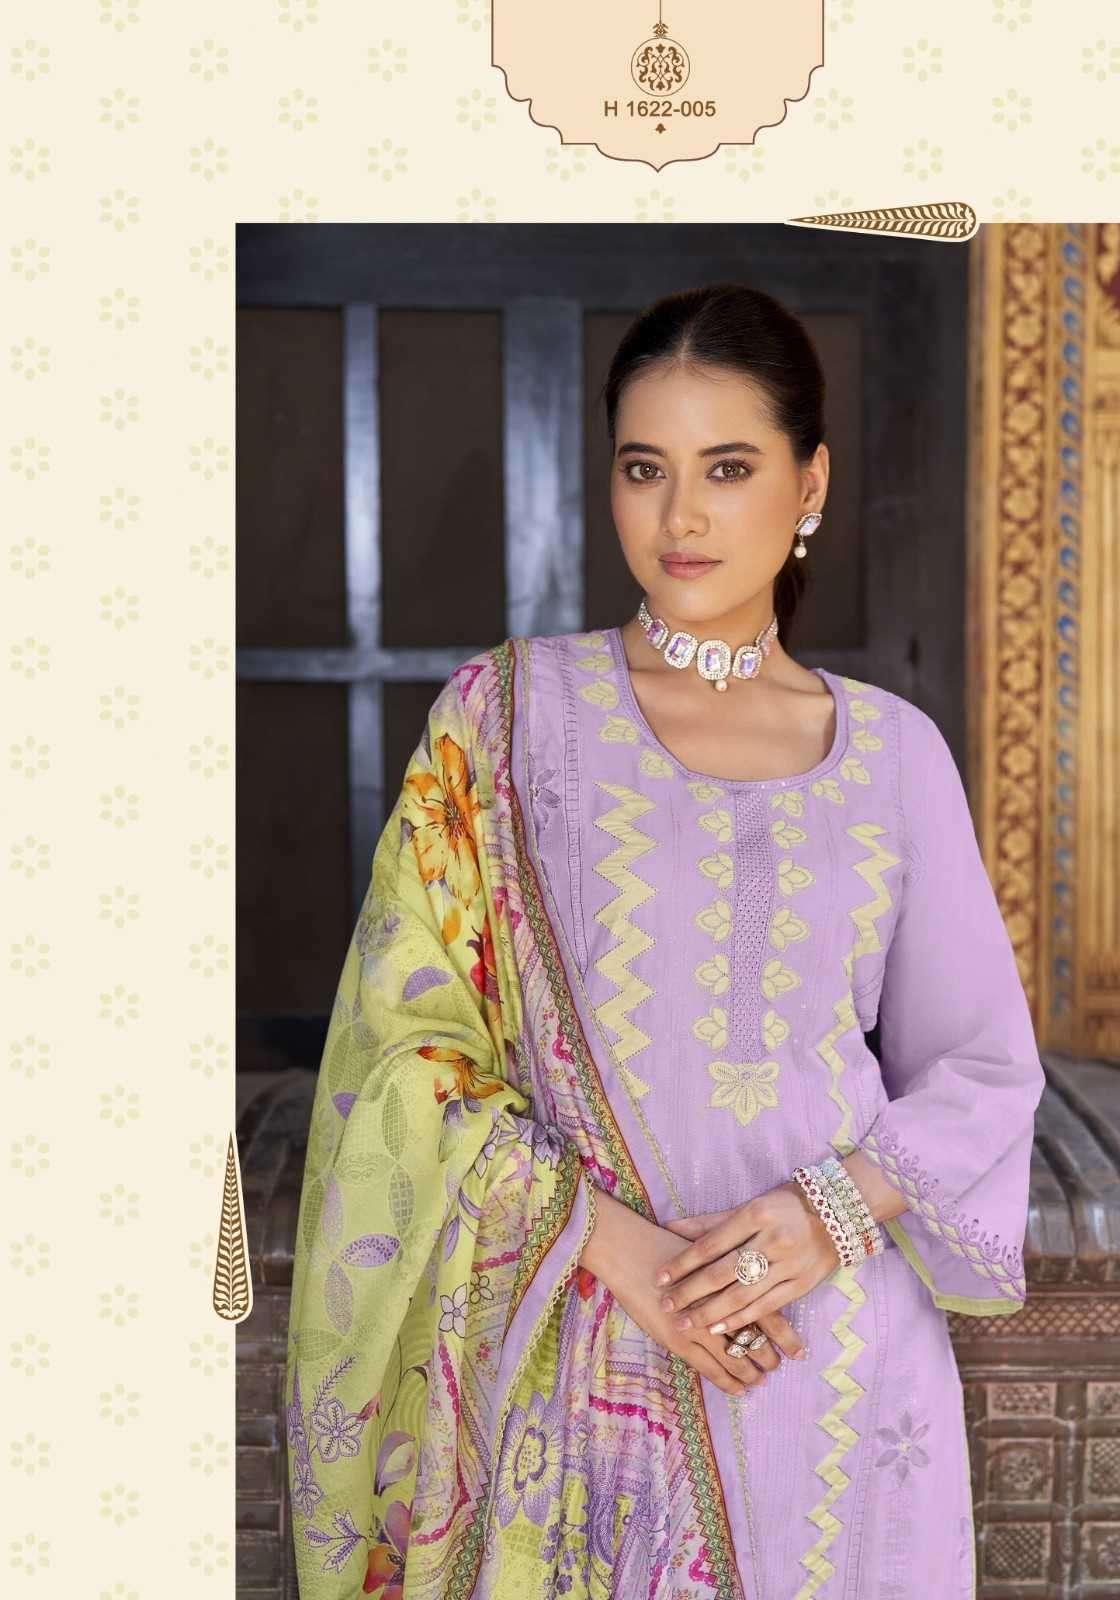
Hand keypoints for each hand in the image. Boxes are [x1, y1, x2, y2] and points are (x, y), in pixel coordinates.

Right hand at [581, 1190, 806, 1395]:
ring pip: (736, 1357)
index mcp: (732, 1280)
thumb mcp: (704, 1247)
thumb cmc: (665, 1243)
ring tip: (760, 1380)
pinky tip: (739, 1388)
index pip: (769, 1313)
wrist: (627, 1249)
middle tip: (778, 1367)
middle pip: (757, 1337)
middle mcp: (720, 1304)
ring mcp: (700, 1325)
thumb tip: (758, 1278)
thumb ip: (731, 1263)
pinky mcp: (680, 1340)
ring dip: (751, 1372)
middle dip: (770, 1357)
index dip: (786, 1336)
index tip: (800, 1353)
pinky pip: (711, 1369)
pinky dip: (728, 1381)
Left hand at [653, 1187, 841, 1339]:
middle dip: (690, 1292)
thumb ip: (710, 1221)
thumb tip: (670, 1227)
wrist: (840, 1213)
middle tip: (665, 1306)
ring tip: (685, 1323)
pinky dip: (741, 1319)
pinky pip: (766, 1306)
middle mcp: (772, 1239)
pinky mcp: (801, 1285)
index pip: (711, 1243)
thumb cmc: (785, 1206)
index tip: (659, 1278)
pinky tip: (719, 1328)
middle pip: (723, 1272)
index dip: (683, 1262)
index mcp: (756, 1214)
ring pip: (742, 1294)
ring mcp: (788, 1264)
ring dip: (710, 1312)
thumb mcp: (749, 1205)